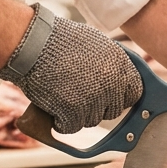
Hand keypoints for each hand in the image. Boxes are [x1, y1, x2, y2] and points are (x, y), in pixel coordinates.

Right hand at [0, 5, 142, 133]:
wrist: (32, 44)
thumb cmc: (58, 41)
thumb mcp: (95, 44)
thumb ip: (110, 63)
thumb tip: (118, 79)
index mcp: (121, 64)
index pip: (134, 93)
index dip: (120, 97)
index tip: (109, 97)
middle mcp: (112, 83)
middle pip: (112, 111)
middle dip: (97, 107)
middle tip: (79, 95)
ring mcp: (94, 99)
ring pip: (91, 120)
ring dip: (77, 113)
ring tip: (62, 93)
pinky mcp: (74, 112)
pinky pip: (71, 127)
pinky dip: (60, 120)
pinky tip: (52, 103)